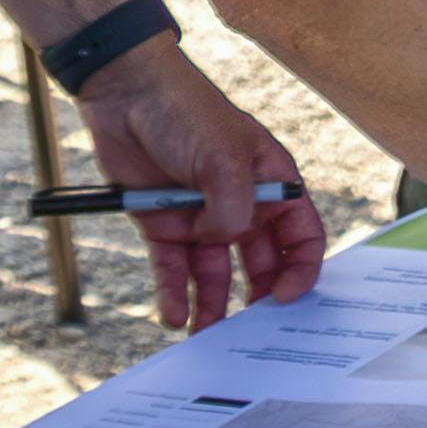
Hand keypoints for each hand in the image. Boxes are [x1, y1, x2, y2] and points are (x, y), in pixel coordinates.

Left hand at [73, 39, 324, 329]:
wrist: (125, 93)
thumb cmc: (185, 110)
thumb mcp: (223, 157)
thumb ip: (232, 208)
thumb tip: (219, 242)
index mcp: (271, 184)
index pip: (301, 236)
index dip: (299, 270)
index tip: (284, 298)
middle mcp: (241, 205)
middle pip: (260, 264)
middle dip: (256, 298)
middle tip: (248, 330)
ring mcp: (201, 217)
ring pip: (214, 274)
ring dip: (212, 305)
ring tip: (205, 334)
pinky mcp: (163, 223)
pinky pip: (172, 268)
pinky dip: (173, 293)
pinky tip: (174, 316)